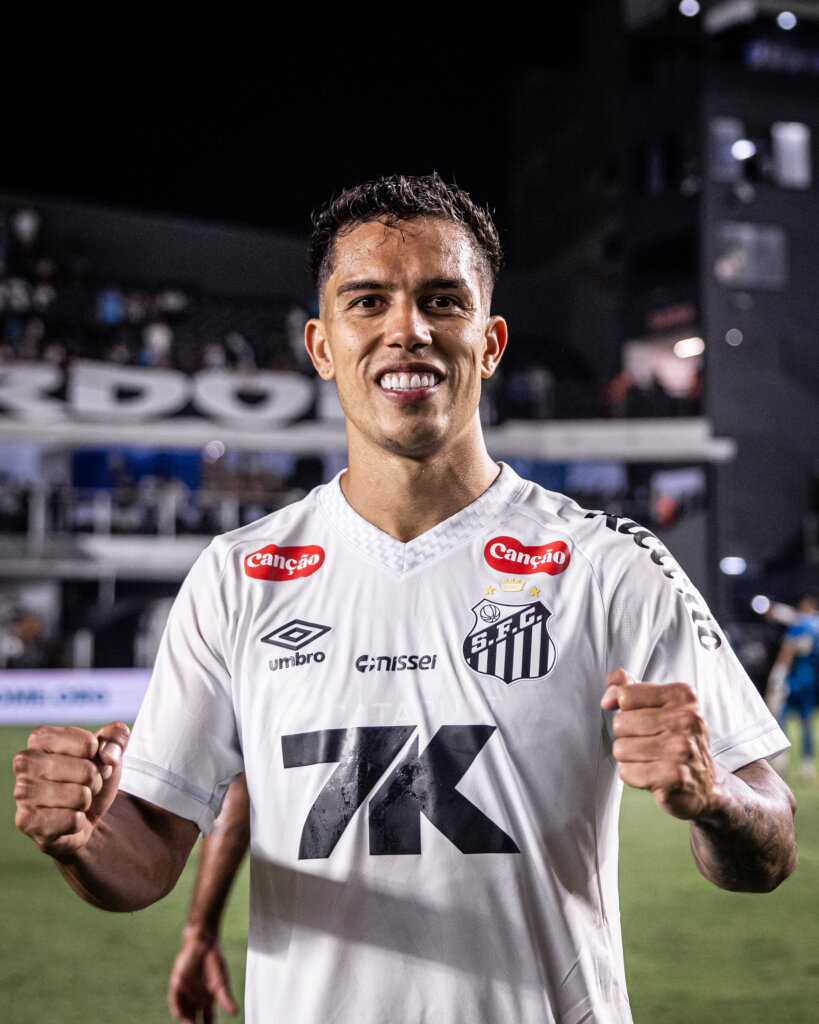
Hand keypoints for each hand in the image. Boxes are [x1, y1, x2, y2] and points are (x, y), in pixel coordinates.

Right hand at [13, 721, 129, 857]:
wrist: (83, 816)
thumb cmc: (90, 776)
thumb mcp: (110, 750)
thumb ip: (117, 736)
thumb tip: (108, 754)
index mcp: (42, 737)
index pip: (89, 744)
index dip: (99, 757)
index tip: (90, 761)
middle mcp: (25, 761)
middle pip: (87, 771)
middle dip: (95, 781)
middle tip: (83, 785)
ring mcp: (22, 792)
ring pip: (80, 796)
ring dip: (86, 801)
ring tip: (74, 801)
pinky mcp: (26, 821)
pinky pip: (72, 820)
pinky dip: (78, 822)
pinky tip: (66, 818)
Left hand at [168, 930, 238, 1023]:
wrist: (204, 943)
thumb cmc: (214, 961)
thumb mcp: (221, 982)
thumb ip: (225, 998)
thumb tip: (235, 1013)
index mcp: (207, 1000)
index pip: (207, 1019)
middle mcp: (195, 999)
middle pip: (194, 1019)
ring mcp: (186, 993)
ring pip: (184, 1012)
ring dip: (186, 1020)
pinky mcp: (177, 984)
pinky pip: (174, 1000)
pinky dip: (177, 1008)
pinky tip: (180, 1015)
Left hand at [601, 669, 724, 819]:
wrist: (704, 783)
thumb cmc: (677, 739)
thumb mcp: (658, 704)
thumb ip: (627, 687)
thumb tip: (607, 699)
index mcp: (682, 695)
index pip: (625, 695)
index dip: (627, 710)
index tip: (645, 719)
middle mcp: (686, 719)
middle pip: (620, 723)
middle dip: (627, 736)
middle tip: (651, 743)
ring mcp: (681, 748)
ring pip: (620, 748)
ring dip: (630, 758)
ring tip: (652, 759)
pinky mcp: (673, 776)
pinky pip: (626, 772)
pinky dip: (634, 776)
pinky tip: (653, 774)